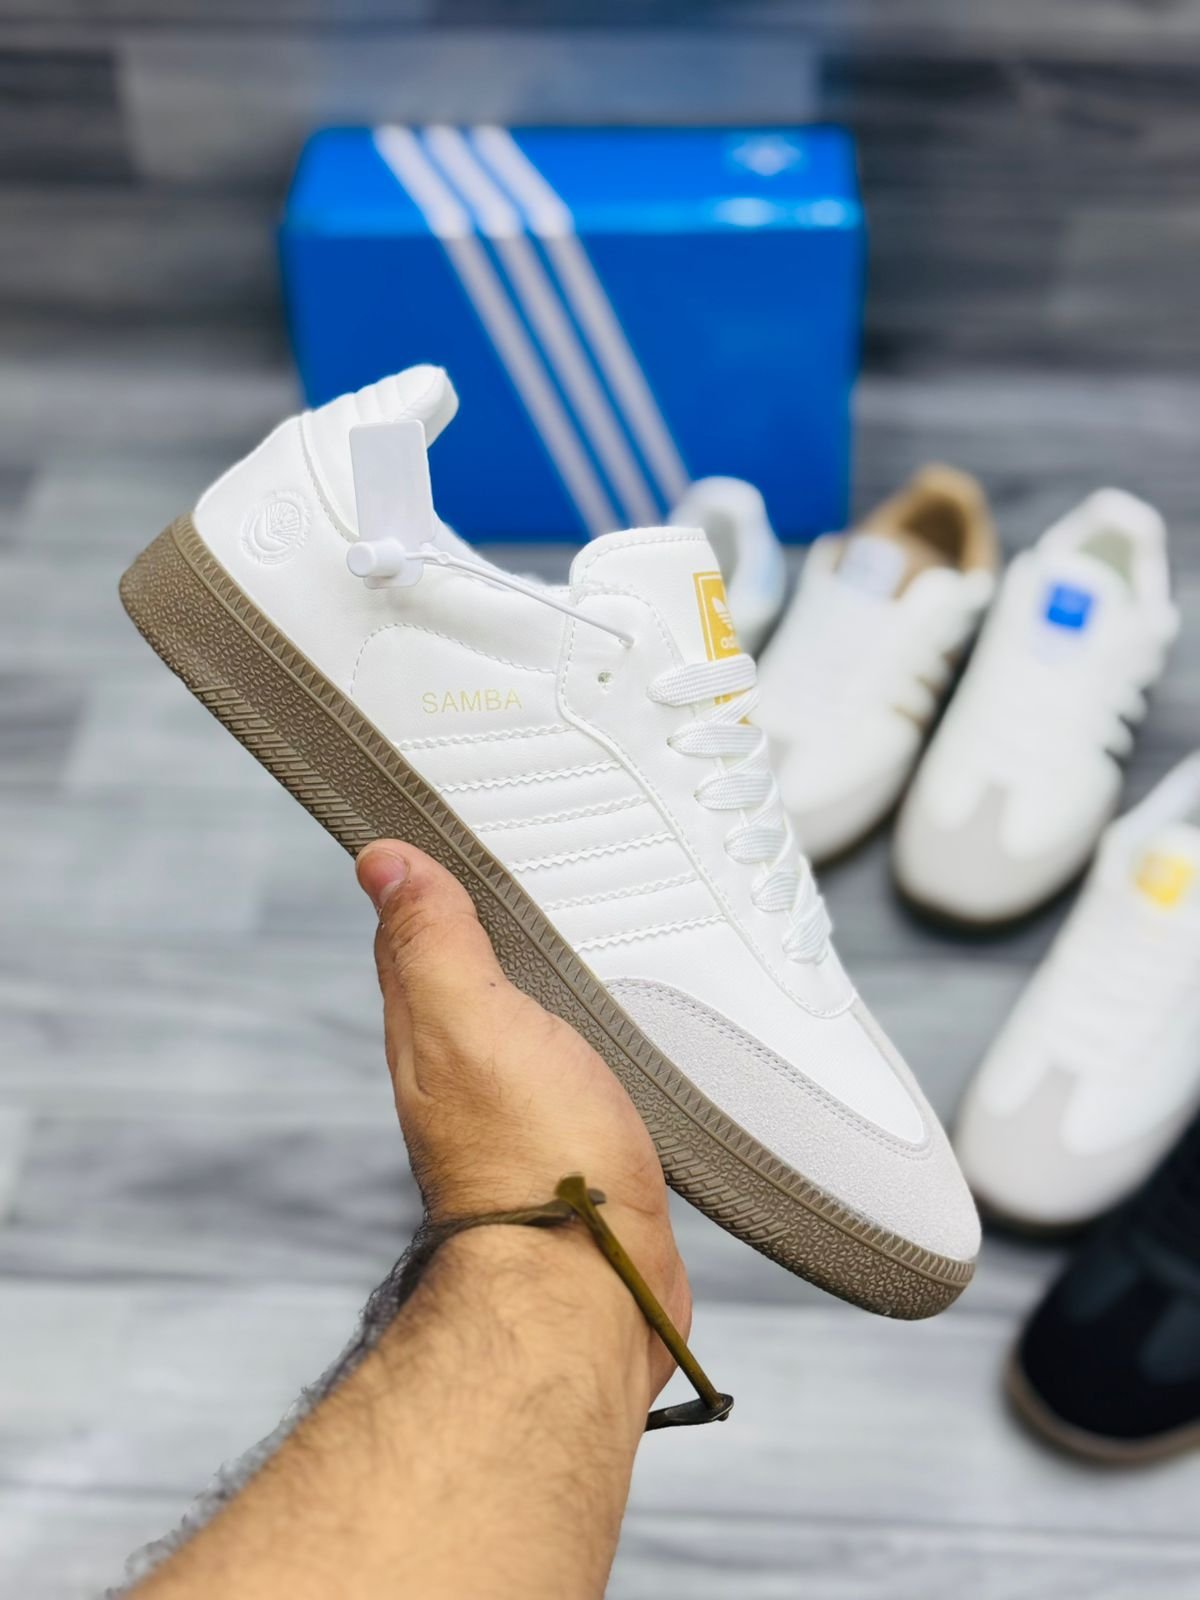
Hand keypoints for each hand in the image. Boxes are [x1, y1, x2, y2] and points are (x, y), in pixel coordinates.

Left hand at [356, 841, 690, 1392]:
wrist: (594, 1284)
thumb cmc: (536, 1161)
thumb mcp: (475, 1020)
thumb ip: (433, 941)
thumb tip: (379, 860)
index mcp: (430, 1035)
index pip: (409, 940)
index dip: (421, 884)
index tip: (435, 835)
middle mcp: (462, 1074)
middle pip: (459, 981)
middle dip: (476, 928)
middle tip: (502, 875)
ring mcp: (517, 1112)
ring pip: (516, 1025)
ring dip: (531, 984)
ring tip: (556, 937)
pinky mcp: (574, 1144)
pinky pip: (566, 1068)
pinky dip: (576, 1037)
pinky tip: (600, 1029)